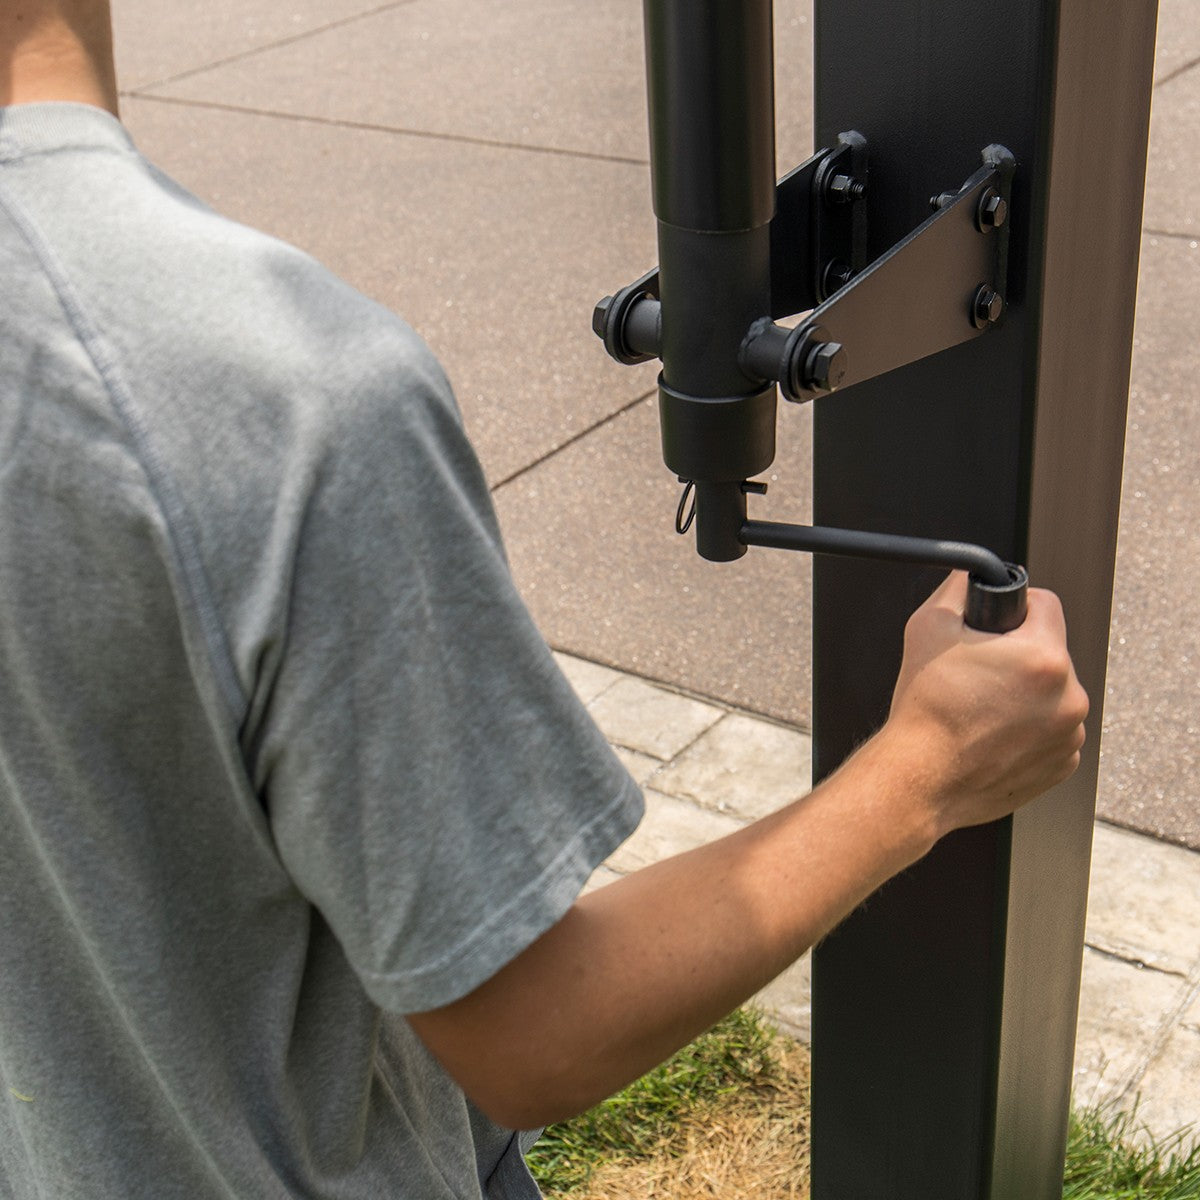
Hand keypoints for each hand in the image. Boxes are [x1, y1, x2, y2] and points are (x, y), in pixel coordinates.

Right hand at [878, 571, 1088, 838]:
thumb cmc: (924, 711)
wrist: (920, 778)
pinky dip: (1029, 729)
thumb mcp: (928, 627)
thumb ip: (958, 589)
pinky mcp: (1063, 764)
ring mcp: (1069, 735)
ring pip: (1053, 693)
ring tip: (983, 707)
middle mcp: (1069, 697)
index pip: (1045, 605)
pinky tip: (993, 733)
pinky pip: (1052, 730)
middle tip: (979, 672)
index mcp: (1044, 658)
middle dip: (1018, 656)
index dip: (1015, 609)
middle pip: (1050, 651)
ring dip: (1026, 693)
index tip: (996, 626)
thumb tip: (972, 577)